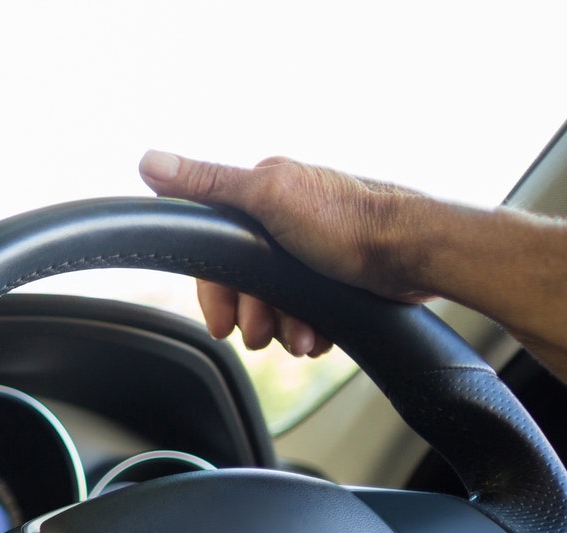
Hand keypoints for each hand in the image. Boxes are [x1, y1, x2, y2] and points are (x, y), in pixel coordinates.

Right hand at [137, 151, 434, 357]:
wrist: (417, 254)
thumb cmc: (350, 222)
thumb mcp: (269, 196)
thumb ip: (208, 183)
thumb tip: (149, 161)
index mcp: (266, 190)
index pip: (214, 246)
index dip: (215, 291)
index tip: (222, 324)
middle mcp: (287, 214)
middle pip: (244, 279)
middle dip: (254, 314)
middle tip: (264, 337)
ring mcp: (312, 246)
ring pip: (275, 299)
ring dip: (283, 327)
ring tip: (301, 338)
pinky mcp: (336, 271)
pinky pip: (306, 308)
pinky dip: (307, 327)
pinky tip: (318, 335)